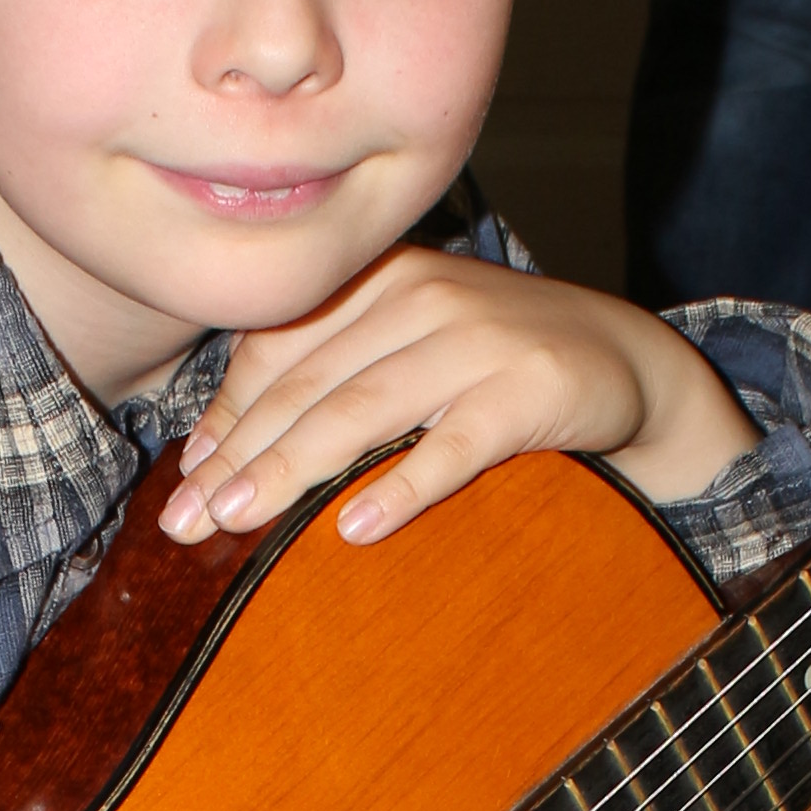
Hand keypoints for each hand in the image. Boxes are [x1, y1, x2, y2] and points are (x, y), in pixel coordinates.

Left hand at [156, 244, 755, 550]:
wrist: (626, 359)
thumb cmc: (497, 366)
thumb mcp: (411, 350)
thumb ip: (332, 378)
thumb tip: (224, 454)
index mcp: (379, 282)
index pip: (279, 350)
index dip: (225, 418)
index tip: (184, 482)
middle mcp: (420, 298)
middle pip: (308, 386)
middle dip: (240, 457)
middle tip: (187, 524)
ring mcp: (476, 342)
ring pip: (362, 411)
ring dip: (292, 471)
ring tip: (240, 521)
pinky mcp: (528, 391)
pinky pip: (452, 445)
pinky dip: (403, 485)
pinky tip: (356, 528)